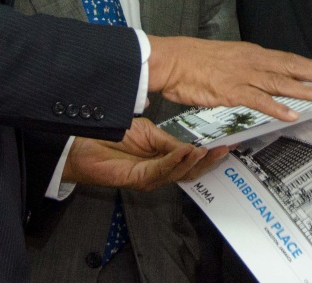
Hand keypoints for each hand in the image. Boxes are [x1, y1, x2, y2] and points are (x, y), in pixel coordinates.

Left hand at [62, 118, 228, 191]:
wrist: (86, 144)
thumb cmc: (112, 136)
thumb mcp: (149, 132)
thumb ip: (169, 141)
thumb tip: (191, 145)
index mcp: (163, 158)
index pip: (190, 159)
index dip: (208, 154)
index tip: (225, 145)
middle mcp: (159, 171)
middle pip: (189, 171)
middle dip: (208, 161)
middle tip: (223, 151)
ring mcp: (150, 177)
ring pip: (179, 173)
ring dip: (194, 161)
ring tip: (207, 151)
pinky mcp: (139, 179)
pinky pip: (162, 170)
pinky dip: (176, 161)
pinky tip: (186, 152)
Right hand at [147, 36, 311, 121]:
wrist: (173, 60)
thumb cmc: (196, 62)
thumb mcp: (229, 61)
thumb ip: (248, 71)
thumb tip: (264, 81)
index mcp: (254, 55)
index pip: (290, 59)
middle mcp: (254, 62)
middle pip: (293, 67)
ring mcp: (244, 76)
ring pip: (281, 82)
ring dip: (305, 90)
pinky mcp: (231, 90)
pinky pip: (258, 100)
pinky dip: (276, 107)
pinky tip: (291, 114)